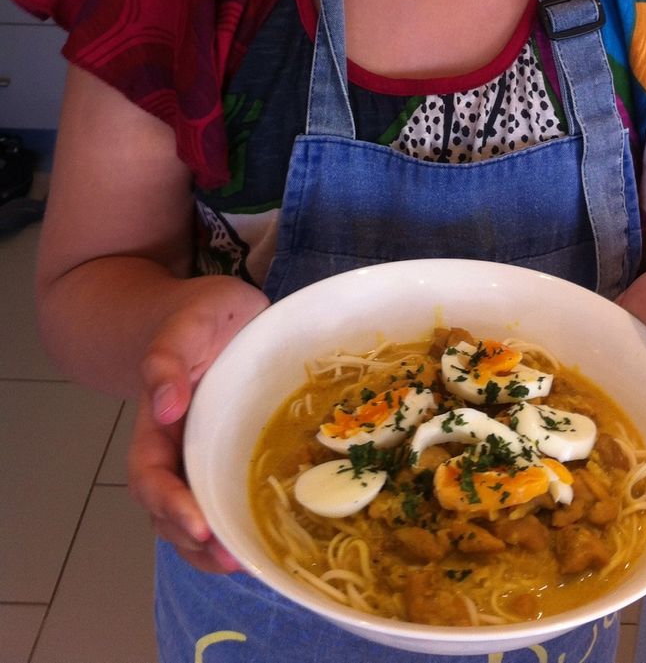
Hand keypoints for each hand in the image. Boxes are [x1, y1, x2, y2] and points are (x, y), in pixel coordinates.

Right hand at [127, 276, 269, 573]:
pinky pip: (228, 497)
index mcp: (157, 423)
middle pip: (168, 511)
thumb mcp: (186, 323)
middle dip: (195, 540)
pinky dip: (239, 523)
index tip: (198, 524)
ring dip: (214, 546)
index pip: (151, 476)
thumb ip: (167, 357)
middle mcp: (175, 449)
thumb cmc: (198, 314)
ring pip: (195, 515)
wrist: (215, 311)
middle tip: (232, 557)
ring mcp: (202, 456)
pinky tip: (267, 537)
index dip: (171, 505)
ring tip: (247, 562)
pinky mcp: (231, 455)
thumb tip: (163, 405)